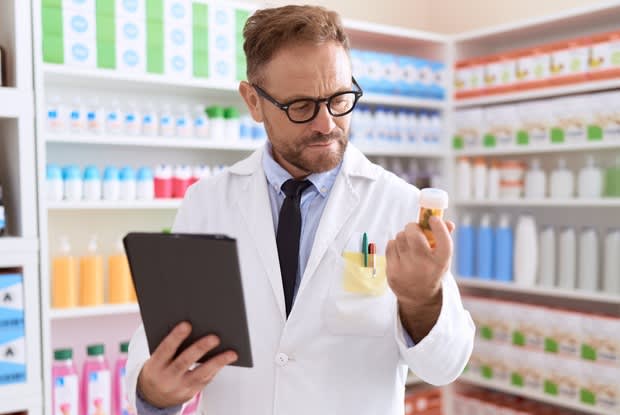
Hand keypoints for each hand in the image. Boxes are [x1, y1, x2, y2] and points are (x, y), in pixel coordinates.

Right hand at [138, 322, 237, 408]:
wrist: (154, 396)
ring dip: (217, 362)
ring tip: (232, 353)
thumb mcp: (157, 358)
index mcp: (155, 365)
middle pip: (184, 362)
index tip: (187, 324)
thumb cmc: (159, 368)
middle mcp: (166, 378)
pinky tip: (226, 359)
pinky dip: (217, 369)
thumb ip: (170, 345)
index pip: (165, 349)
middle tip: (215, 337)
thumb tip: (193, 325)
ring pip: (200, 374)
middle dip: (200, 349)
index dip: (175, 337)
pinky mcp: (190, 393)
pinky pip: (206, 380)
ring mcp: (179, 387)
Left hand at [386, 217, 454, 340]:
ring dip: (404, 236)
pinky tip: (401, 253)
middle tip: (414, 230)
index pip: (444, 241)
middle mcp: (424, 267)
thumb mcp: (442, 258)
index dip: (439, 227)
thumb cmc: (431, 270)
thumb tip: (447, 222)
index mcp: (441, 263)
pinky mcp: (392, 272)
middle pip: (414, 235)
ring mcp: (407, 270)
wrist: (419, 297)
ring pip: (400, 237)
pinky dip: (395, 245)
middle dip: (413, 227)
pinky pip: (390, 246)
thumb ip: (444, 238)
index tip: (433, 219)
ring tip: (408, 245)